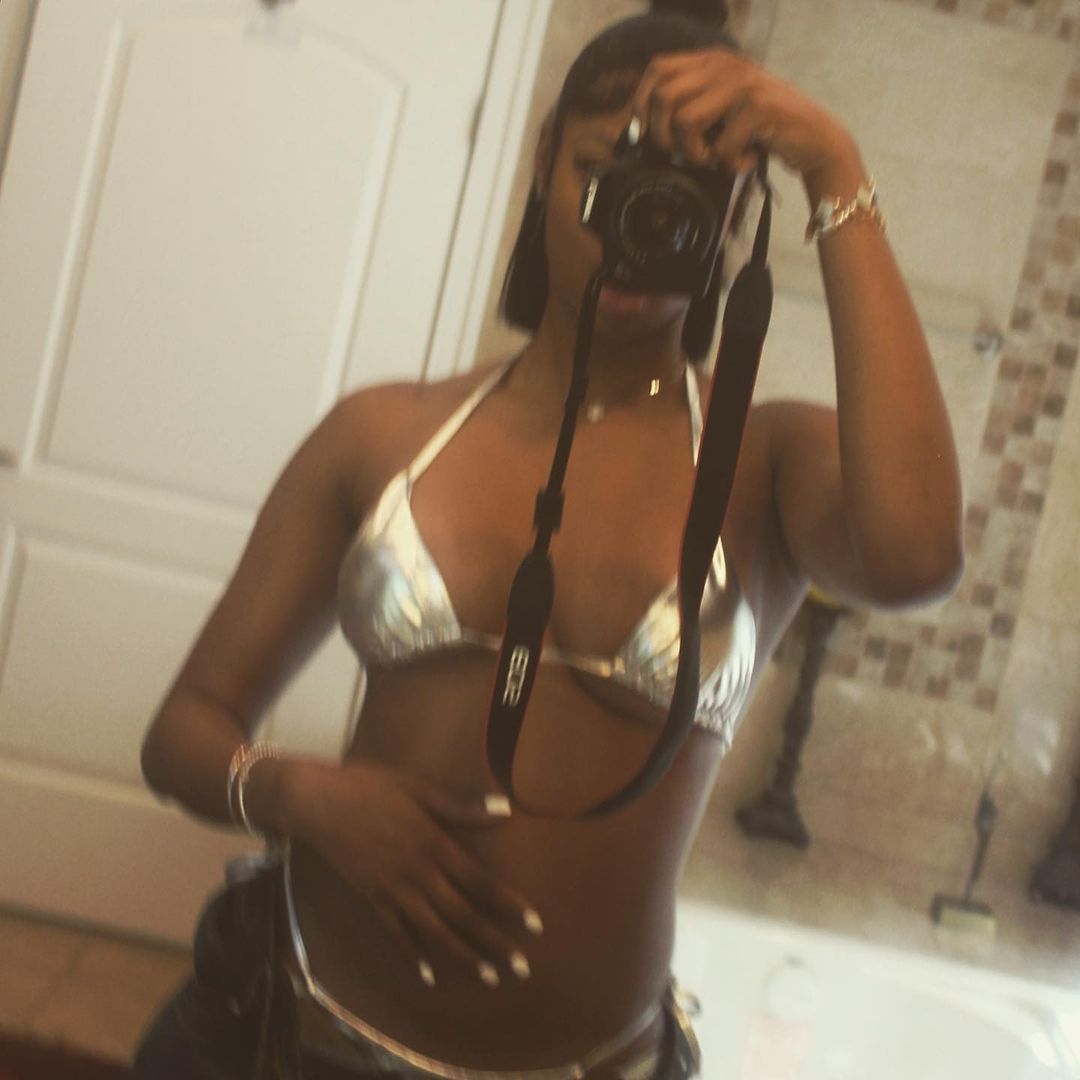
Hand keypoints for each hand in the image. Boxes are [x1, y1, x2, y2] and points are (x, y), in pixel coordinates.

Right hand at [287, 758, 539, 988]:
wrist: (319, 803)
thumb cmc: (372, 788)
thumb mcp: (420, 788)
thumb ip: (462, 805)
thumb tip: (506, 808)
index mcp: (436, 844)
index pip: (481, 882)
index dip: (509, 904)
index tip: (535, 925)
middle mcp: (420, 874)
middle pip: (464, 915)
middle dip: (495, 942)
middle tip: (522, 968)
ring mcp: (394, 890)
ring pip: (435, 932)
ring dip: (463, 956)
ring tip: (488, 978)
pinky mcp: (372, 899)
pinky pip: (397, 934)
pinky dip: (414, 956)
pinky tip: (429, 976)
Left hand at [630, 48, 858, 188]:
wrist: (815, 137)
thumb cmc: (763, 128)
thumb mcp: (723, 106)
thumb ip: (691, 103)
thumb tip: (641, 128)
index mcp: (711, 61)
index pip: (656, 70)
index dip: (643, 106)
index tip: (652, 137)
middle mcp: (724, 64)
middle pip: (663, 96)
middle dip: (664, 137)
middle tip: (687, 154)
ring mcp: (742, 83)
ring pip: (685, 121)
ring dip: (696, 154)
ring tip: (717, 159)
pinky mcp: (758, 107)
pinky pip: (719, 146)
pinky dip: (729, 164)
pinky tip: (747, 159)